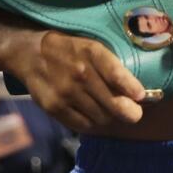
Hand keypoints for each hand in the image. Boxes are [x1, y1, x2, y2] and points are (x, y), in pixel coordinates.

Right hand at [12, 31, 145, 133]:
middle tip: (134, 114)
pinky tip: (96, 117)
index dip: (131, 87)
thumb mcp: (91, 47)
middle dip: (129, 112)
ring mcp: (66, 92)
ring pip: (100, 117)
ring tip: (112, 113)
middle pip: (112, 103)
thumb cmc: (70, 50)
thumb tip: (135, 92)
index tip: (141, 96)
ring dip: (111, 118)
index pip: (116, 73)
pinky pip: (83, 125)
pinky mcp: (54, 107)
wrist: (31, 53)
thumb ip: (111, 66)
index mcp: (91, 52)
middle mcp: (79, 73)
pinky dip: (94, 124)